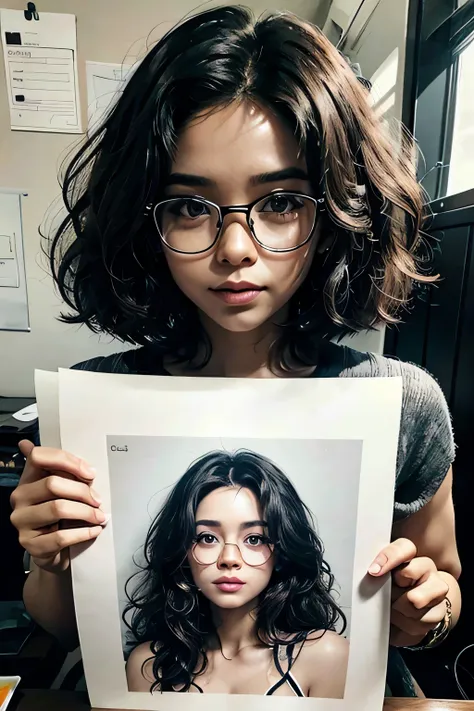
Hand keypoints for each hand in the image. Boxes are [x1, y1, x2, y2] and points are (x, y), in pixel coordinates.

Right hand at [10, 441, 106, 573]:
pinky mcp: (30, 544)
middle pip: (52, 483)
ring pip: (58, 508)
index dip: (67, 461)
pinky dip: (83, 533)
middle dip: (82, 491)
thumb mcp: (62, 490)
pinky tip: (94, 530)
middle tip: (98, 500)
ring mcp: (22, 521)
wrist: (53, 550)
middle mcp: (20, 498)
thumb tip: (46, 451)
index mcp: (27, 478)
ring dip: (86, 512)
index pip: (38, 457)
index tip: (90, 473)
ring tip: (100, 516)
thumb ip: (62, 471)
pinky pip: (61, 536)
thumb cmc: (60, 515)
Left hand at [368, 538, 449, 646]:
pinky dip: (407, 624)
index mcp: (408, 555)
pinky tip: (404, 620)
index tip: (374, 571)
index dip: (389, 557)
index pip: (404, 547)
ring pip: (416, 598)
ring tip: (394, 608)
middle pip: (410, 570)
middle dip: (393, 588)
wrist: (403, 618)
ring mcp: (437, 588)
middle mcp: (425, 567)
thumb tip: (371, 572)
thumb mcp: (378, 579)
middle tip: (387, 595)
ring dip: (399, 609)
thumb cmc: (386, 594)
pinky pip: (422, 620)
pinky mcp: (440, 611)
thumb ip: (377, 570)